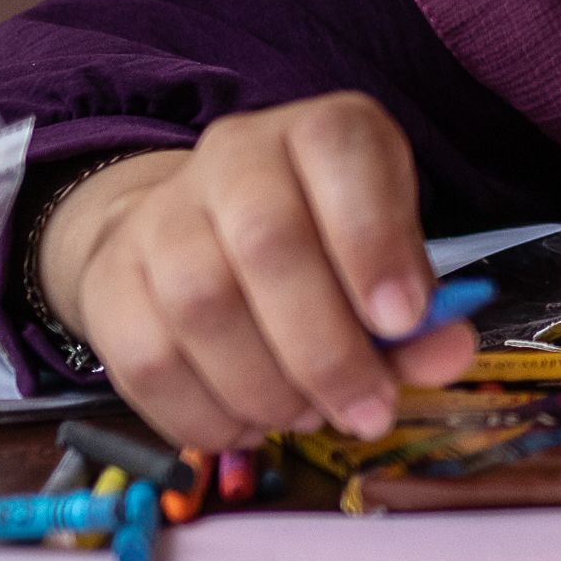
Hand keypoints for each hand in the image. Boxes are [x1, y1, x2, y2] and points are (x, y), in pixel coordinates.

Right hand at [37, 96, 477, 450]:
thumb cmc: (320, 246)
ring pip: (201, 306)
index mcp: (320, 133)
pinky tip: (248, 427)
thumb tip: (451, 352)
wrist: (195, 230)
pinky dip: (206, 414)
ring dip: (267, 389)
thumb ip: (424, 310)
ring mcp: (160, 215)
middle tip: (367, 411)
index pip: (338, 151)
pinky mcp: (110, 281)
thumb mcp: (387, 258)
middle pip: (267, 243)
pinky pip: (145, 361)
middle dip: (327, 350)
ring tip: (306, 417)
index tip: (404, 321)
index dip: (373, 240)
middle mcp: (233, 156)